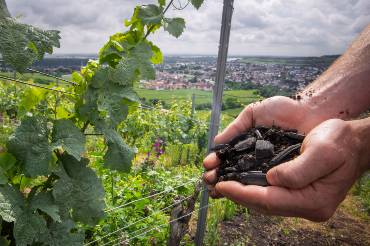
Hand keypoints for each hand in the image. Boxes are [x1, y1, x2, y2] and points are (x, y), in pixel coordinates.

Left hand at [203, 98, 366, 220]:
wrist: (353, 141)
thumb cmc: (341, 142)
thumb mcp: (324, 150)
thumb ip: (299, 169)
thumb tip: (270, 178)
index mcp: (314, 200)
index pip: (269, 200)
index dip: (242, 194)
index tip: (221, 186)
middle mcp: (306, 205)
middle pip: (263, 204)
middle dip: (236, 195)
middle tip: (214, 185)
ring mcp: (301, 201)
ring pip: (264, 201)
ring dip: (241, 193)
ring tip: (219, 184)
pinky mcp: (297, 193)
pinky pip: (269, 194)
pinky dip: (251, 188)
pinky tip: (239, 180)